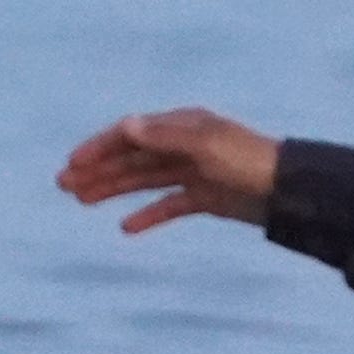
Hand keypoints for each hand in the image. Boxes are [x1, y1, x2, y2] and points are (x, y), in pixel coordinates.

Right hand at [56, 107, 281, 232]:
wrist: (290, 190)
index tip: (72, 164)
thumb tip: (126, 125)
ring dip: (113, 189)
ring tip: (81, 202)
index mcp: (186, 126)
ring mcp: (196, 171)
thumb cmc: (249, 161)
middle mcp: (187, 146)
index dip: (101, 147)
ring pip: (145, 180)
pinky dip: (149, 215)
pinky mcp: (206, 197)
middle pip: (134, 158)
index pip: (133, 134)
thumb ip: (165, 137)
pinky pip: (169, 205)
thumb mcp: (206, 146)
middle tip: (62, 187)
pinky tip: (127, 229)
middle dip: (99, 169)